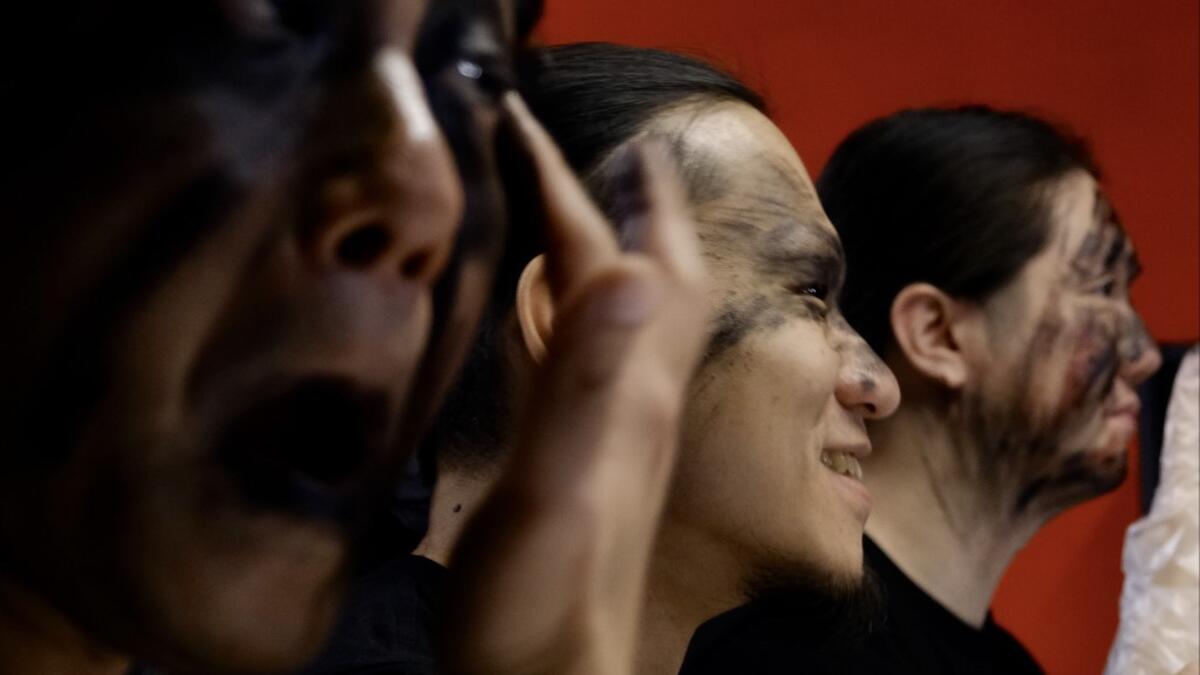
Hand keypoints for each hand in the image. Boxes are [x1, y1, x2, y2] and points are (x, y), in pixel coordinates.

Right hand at [441, 92, 707, 674]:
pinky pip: (606, 360)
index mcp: (628, 392)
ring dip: (629, 253)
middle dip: (639, 209)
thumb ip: (591, 384)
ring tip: (613, 216)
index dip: (571, 189)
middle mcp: (638, 402)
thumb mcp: (558, 491)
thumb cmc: (538, 608)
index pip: (609, 260)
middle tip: (629, 155)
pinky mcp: (594, 460)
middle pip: (652, 279)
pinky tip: (577, 321)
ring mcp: (621, 432)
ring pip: (637, 317)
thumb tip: (629, 268)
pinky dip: (596, 315)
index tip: (529, 125)